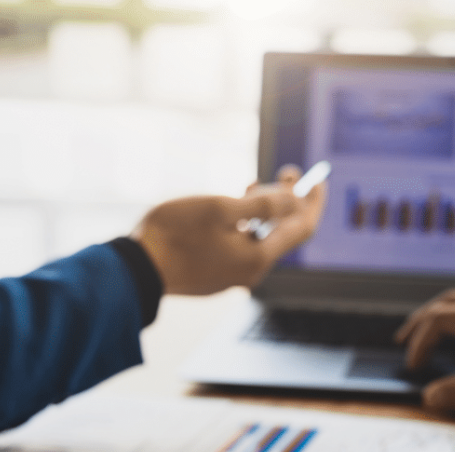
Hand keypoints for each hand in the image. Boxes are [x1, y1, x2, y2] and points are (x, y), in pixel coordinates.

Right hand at [131, 165, 326, 294]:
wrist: (136, 269)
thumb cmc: (175, 234)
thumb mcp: (221, 209)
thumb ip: (263, 204)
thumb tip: (295, 199)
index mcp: (258, 258)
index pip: (302, 228)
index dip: (313, 201)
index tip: (318, 179)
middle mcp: (250, 272)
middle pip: (284, 234)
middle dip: (289, 202)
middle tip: (285, 173)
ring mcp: (232, 276)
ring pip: (261, 239)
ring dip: (264, 212)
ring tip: (253, 185)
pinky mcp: (215, 275)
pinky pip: (242, 247)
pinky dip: (246, 225)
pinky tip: (233, 210)